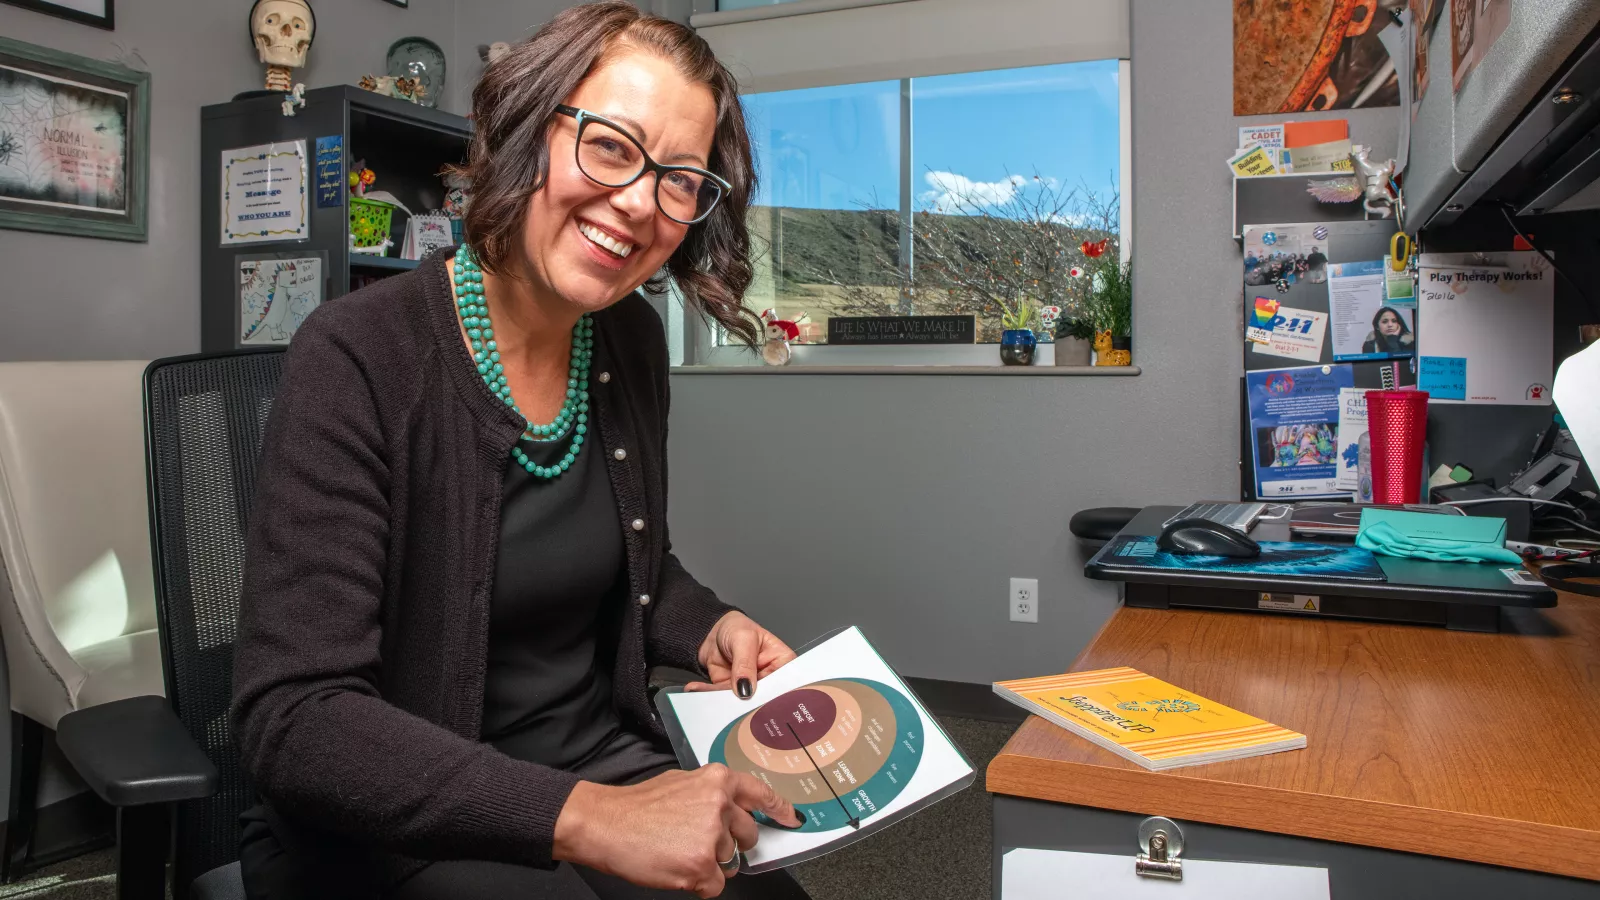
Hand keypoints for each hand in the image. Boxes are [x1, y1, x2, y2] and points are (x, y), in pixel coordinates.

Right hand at [552, 764, 802, 897]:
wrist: (606, 824)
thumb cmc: (638, 806)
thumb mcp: (682, 783)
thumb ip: (712, 794)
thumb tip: (732, 811)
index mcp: (718, 781)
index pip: (761, 795)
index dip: (779, 810)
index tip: (791, 819)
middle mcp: (720, 805)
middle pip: (748, 836)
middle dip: (731, 845)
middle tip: (700, 842)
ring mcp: (712, 837)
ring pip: (730, 863)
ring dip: (709, 864)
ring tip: (678, 851)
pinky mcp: (702, 866)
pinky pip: (715, 885)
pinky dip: (699, 883)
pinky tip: (677, 867)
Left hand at [686, 611, 795, 699]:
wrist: (711, 631)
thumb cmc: (735, 627)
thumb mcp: (743, 640)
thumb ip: (745, 664)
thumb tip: (746, 690)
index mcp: (781, 661)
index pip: (784, 682)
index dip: (775, 694)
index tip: (761, 702)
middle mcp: (769, 677)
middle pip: (764, 697)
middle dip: (748, 703)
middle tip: (733, 704)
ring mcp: (750, 686)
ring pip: (741, 701)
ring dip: (723, 699)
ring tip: (707, 695)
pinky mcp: (732, 691)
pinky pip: (722, 697)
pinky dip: (708, 694)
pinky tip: (696, 689)